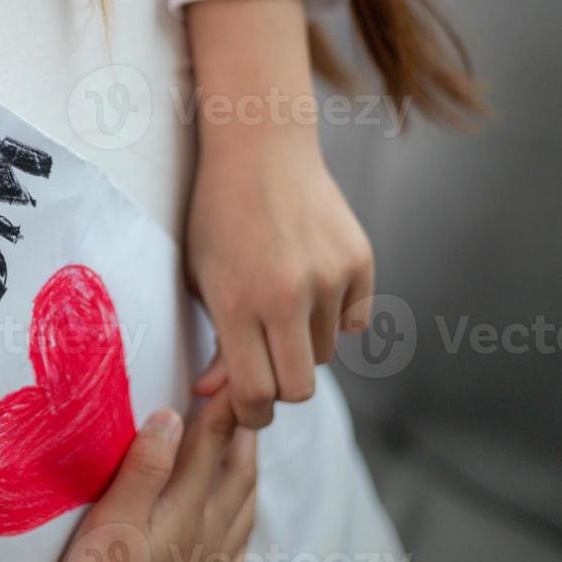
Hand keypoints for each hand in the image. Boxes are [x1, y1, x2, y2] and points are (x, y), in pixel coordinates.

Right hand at [46, 390, 256, 561]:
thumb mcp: (109, 524)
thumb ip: (143, 469)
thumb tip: (173, 414)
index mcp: (184, 511)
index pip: (211, 444)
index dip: (222, 406)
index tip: (227, 374)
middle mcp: (207, 537)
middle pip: (237, 474)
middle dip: (243, 433)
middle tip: (245, 400)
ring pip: (243, 510)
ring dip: (248, 472)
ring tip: (246, 449)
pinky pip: (236, 554)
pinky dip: (242, 526)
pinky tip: (235, 527)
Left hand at [186, 137, 373, 426]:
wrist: (260, 148)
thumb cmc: (217, 216)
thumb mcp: (200, 277)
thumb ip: (214, 341)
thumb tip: (217, 396)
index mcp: (239, 302)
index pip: (257, 394)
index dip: (251, 412)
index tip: (246, 407)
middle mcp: (288, 295)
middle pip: (299, 389)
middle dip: (280, 389)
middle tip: (266, 370)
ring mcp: (330, 277)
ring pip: (325, 353)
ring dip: (304, 344)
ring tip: (280, 304)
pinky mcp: (361, 261)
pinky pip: (354, 322)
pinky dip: (335, 317)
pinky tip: (309, 283)